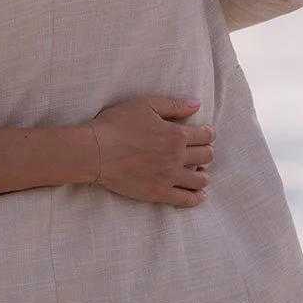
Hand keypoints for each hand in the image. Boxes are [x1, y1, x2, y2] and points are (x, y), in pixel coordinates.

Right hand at [89, 96, 214, 207]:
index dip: (208, 133)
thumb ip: (173, 106)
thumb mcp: (145, 105)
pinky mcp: (158, 193)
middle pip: (206, 156)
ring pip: (200, 179)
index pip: (206, 135)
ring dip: (203, 173)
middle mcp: (177, 157)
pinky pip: (186, 199)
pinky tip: (199, 194)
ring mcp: (169, 177)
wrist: (94, 152)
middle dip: (206, 151)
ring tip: (198, 171)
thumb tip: (197, 104)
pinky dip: (197, 197)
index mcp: (176, 134)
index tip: (204, 133)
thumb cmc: (116, 124)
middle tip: (198, 150)